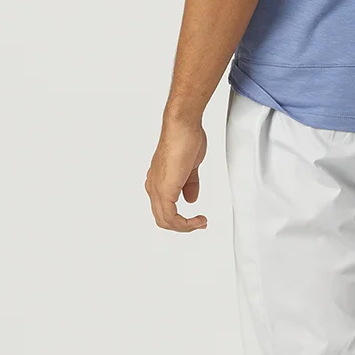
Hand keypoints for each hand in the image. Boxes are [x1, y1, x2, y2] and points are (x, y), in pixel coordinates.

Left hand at [146, 114, 208, 231]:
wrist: (182, 127)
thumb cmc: (184, 139)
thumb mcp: (190, 167)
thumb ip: (189, 184)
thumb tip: (190, 198)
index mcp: (157, 181)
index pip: (164, 209)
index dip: (180, 218)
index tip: (196, 218)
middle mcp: (153, 186)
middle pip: (162, 219)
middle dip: (183, 226)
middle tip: (199, 223)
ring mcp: (157, 189)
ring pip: (165, 221)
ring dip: (185, 227)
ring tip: (200, 222)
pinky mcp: (164, 190)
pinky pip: (171, 217)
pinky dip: (185, 223)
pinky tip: (197, 219)